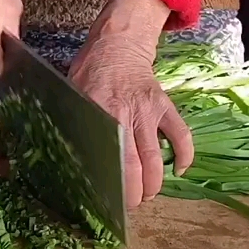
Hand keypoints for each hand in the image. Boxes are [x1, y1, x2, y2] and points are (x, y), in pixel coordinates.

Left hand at [69, 0, 193, 207]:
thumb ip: (72, 122)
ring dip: (154, 183)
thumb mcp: (72, 94)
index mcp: (99, 113)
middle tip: (130, 204)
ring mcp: (148, 111)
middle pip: (134, 166)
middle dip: (134, 194)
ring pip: (156, 158)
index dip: (109, 186)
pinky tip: (179, 170)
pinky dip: (184, 155)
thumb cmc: (89, 71)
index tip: (107, 203)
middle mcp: (125, 115)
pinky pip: (181, 134)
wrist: (118, 43)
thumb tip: (63, 155)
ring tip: (149, 194)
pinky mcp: (164, 105)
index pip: (106, 158)